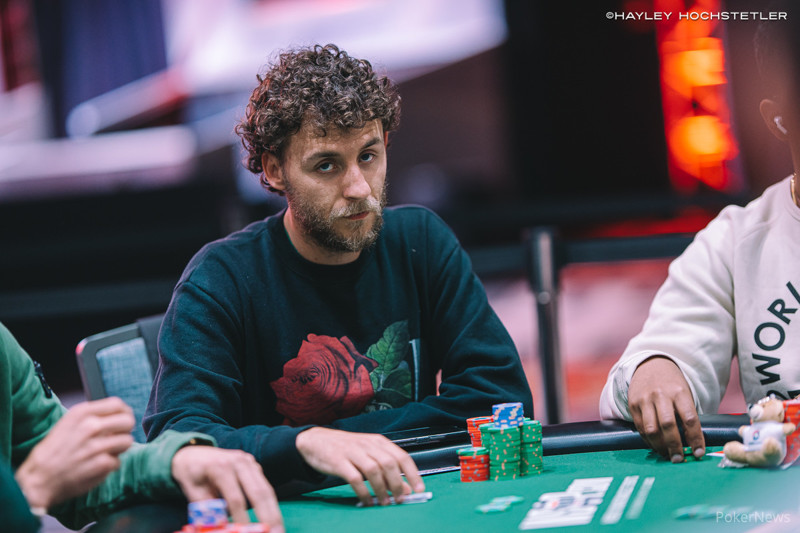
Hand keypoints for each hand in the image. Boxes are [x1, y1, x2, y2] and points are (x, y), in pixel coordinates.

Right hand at [15, 397, 134, 509]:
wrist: (37, 480)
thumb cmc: (52, 452)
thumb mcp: (67, 424)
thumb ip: (91, 417)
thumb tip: (116, 415)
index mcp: (81, 413)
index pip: (117, 404)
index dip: (123, 413)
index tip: (122, 419)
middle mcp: (91, 426)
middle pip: (128, 421)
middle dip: (125, 430)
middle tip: (116, 438)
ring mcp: (98, 445)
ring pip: (127, 441)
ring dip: (118, 449)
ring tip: (104, 453)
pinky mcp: (102, 464)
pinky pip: (118, 461)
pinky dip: (109, 466)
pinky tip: (95, 467)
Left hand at [171, 446, 283, 532]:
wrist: (193, 453)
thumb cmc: (192, 474)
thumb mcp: (192, 492)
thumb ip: (207, 509)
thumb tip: (221, 527)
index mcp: (221, 467)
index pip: (235, 498)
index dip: (242, 519)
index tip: (246, 532)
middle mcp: (239, 461)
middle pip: (259, 492)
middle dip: (269, 517)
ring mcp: (249, 462)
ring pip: (266, 489)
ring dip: (274, 512)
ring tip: (279, 530)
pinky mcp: (254, 466)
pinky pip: (264, 487)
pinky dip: (270, 504)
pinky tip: (273, 519)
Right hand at [295, 427, 424, 505]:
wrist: (315, 440)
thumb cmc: (345, 449)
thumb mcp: (368, 454)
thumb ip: (386, 470)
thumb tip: (406, 488)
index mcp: (378, 442)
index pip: (402, 456)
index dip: (413, 473)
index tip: (419, 488)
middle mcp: (367, 445)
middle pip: (389, 464)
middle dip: (398, 484)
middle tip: (400, 499)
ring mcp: (353, 452)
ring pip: (374, 471)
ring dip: (382, 490)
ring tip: (385, 503)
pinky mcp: (339, 462)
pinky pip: (355, 479)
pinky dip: (364, 492)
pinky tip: (367, 501)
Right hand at [628, 356, 704, 461]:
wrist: (651, 365)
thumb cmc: (673, 384)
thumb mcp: (685, 393)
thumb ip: (688, 415)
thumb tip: (694, 444)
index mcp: (679, 392)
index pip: (689, 419)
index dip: (695, 438)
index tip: (699, 453)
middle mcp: (661, 395)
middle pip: (668, 425)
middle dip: (675, 446)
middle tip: (680, 459)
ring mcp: (645, 399)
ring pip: (651, 429)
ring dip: (660, 446)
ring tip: (667, 455)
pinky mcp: (633, 404)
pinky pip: (640, 428)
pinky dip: (648, 440)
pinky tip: (656, 446)